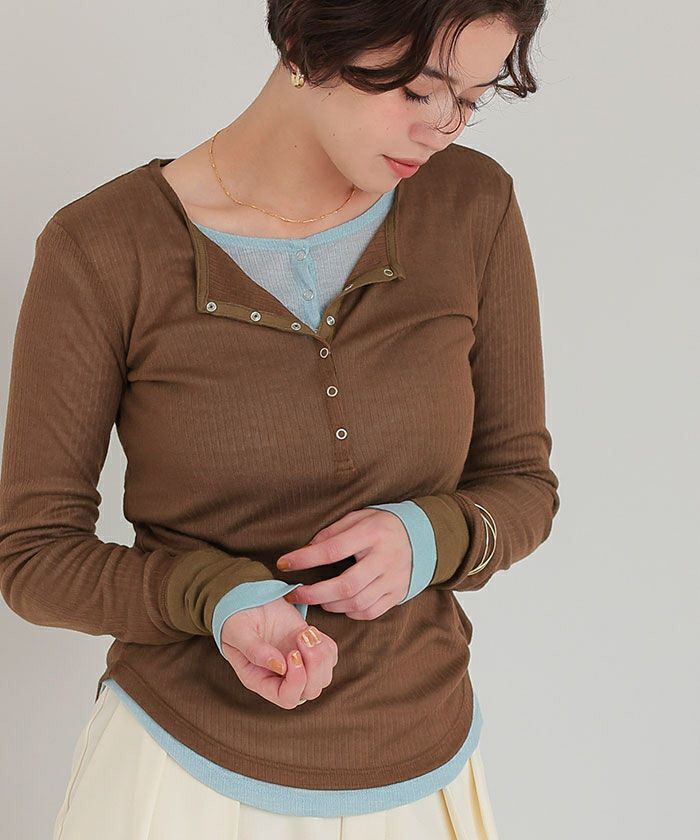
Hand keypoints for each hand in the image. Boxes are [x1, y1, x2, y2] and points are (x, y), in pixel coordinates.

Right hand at [220, 597, 337, 709]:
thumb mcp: (238, 631)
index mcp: (260, 680)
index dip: (296, 682)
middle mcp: (281, 677)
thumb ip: (254, 650)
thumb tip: (279, 666)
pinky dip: (326, 645)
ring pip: (324, 677)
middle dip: (314, 666)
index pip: (287, 698)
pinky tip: (310, 631)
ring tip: (305, 632)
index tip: (293, 654)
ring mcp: (298, 664)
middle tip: (302, 638)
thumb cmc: (238, 618)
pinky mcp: (309, 650)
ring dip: (321, 655)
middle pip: (310, 691)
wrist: (250, 601)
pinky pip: (330, 658)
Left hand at [277, 508, 411, 619]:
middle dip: (314, 593)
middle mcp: (385, 558)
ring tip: (316, 598)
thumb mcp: (359, 517)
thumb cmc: (381, 526)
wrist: (422, 538)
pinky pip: (370, 612)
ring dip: (330, 604)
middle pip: (346, 584)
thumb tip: (307, 549)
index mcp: (372, 533)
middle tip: (294, 594)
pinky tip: (339, 604)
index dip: (305, 559)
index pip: (332, 549)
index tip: (284, 563)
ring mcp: (393, 579)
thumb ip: (333, 531)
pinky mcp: (397, 594)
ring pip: (357, 602)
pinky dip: (350, 612)